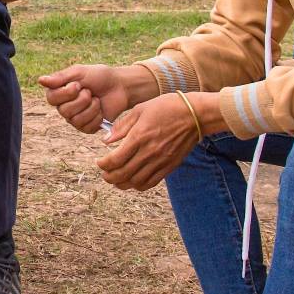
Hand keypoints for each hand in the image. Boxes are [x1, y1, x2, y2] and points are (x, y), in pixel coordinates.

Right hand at [37, 64, 135, 133]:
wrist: (120, 86)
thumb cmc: (99, 76)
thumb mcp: (80, 72)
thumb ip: (60, 77)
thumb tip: (40, 80)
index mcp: (60, 92)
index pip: (51, 98)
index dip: (65, 93)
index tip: (78, 84)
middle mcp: (64, 107)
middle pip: (64, 111)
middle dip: (81, 100)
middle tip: (90, 92)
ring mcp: (75, 119)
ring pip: (75, 120)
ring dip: (90, 108)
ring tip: (96, 100)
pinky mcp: (87, 128)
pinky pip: (87, 127)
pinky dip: (96, 116)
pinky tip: (100, 110)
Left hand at [94, 93, 208, 191]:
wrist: (195, 114)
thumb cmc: (167, 107)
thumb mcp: (140, 109)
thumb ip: (121, 126)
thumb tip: (106, 140)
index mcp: (139, 136)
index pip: (115, 159)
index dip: (103, 165)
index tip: (99, 162)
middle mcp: (149, 152)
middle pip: (122, 174)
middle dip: (109, 177)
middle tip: (104, 173)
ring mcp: (160, 161)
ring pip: (136, 182)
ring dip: (122, 183)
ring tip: (116, 179)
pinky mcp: (170, 166)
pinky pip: (151, 182)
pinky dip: (139, 185)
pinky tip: (133, 181)